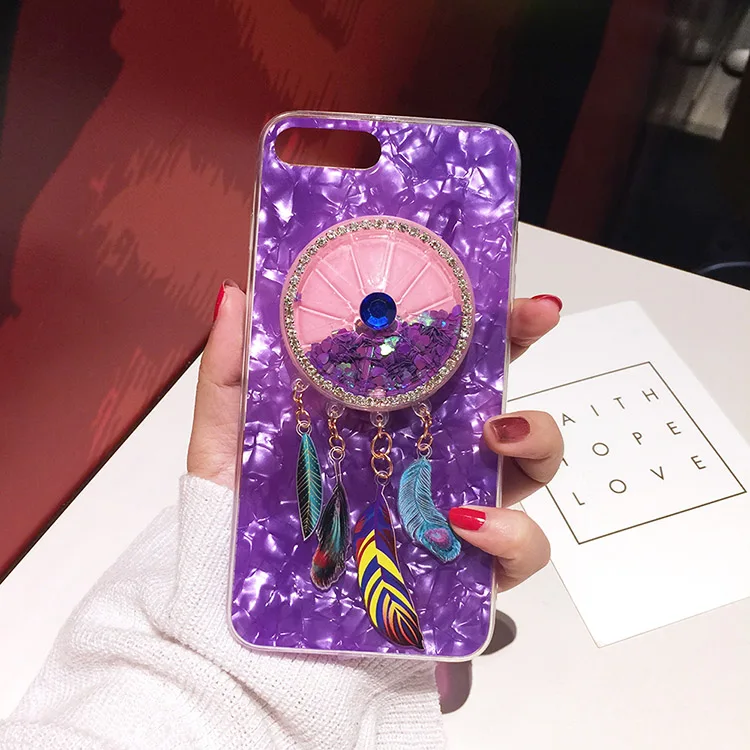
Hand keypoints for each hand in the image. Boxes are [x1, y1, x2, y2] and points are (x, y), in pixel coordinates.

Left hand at [188, 284, 562, 590]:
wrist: (246, 625)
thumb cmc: (242, 529)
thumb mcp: (227, 444)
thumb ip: (231, 375)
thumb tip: (236, 296)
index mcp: (387, 419)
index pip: (450, 362)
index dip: (489, 324)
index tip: (513, 297)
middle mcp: (430, 458)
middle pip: (505, 403)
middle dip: (524, 349)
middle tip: (527, 336)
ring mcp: (451, 511)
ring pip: (529, 472)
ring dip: (534, 443)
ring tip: (497, 434)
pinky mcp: (462, 571)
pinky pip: (519, 550)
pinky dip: (512, 532)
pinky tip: (468, 523)